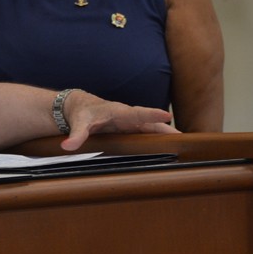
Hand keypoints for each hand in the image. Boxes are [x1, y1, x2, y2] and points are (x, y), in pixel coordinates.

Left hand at [59, 92, 178, 150]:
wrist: (80, 107)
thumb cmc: (82, 113)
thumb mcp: (78, 124)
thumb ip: (76, 135)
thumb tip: (68, 146)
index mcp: (118, 112)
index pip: (137, 113)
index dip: (152, 113)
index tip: (167, 115)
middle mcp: (128, 116)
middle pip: (150, 122)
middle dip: (166, 128)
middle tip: (183, 137)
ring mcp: (131, 123)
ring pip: (151, 128)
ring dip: (166, 134)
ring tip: (184, 144)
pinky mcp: (131, 129)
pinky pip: (147, 132)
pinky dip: (159, 138)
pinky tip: (170, 146)